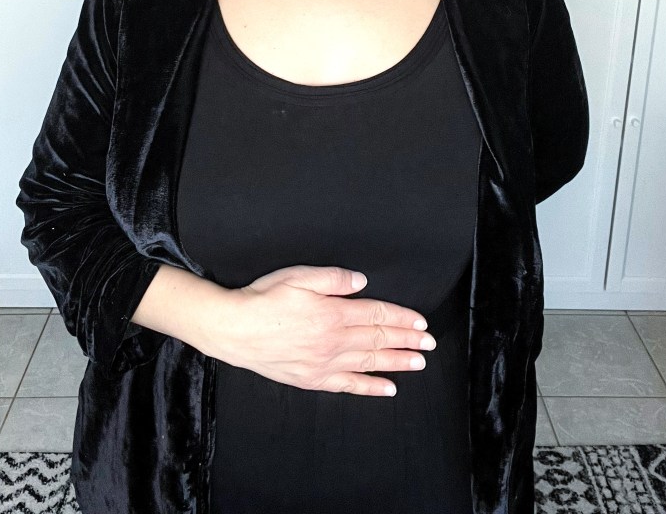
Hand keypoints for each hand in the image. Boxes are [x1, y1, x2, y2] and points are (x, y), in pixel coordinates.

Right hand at [218, 265, 435, 396]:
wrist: (235, 329)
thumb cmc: (264, 299)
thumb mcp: (298, 276)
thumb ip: (333, 279)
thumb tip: (362, 282)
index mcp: (333, 313)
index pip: (377, 314)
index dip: (401, 317)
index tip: (421, 322)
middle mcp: (334, 341)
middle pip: (378, 339)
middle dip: (407, 340)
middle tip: (430, 343)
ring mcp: (324, 363)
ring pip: (370, 363)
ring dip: (397, 362)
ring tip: (419, 362)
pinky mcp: (313, 379)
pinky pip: (349, 385)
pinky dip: (371, 387)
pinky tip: (388, 388)